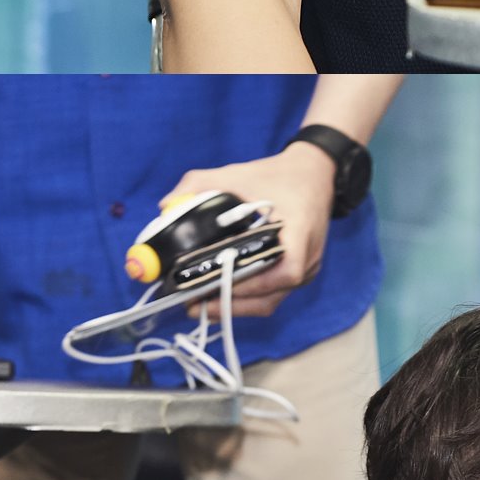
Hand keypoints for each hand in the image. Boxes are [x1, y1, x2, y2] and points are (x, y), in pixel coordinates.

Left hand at [157, 150, 333, 311]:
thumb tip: (166, 206)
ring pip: (270, 301)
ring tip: (200, 305)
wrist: (313, 175)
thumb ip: (200, 184)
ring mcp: (307, 270)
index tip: (219, 283)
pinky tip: (219, 295)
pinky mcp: (300, 274)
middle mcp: (308, 257)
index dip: (253, 285)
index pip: (287, 271)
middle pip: (271, 296)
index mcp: (300, 231)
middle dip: (230, 304)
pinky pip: (272, 294)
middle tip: (192, 304)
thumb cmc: (278, 175)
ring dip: (236, 306)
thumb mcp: (238, 173)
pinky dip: (246, 298)